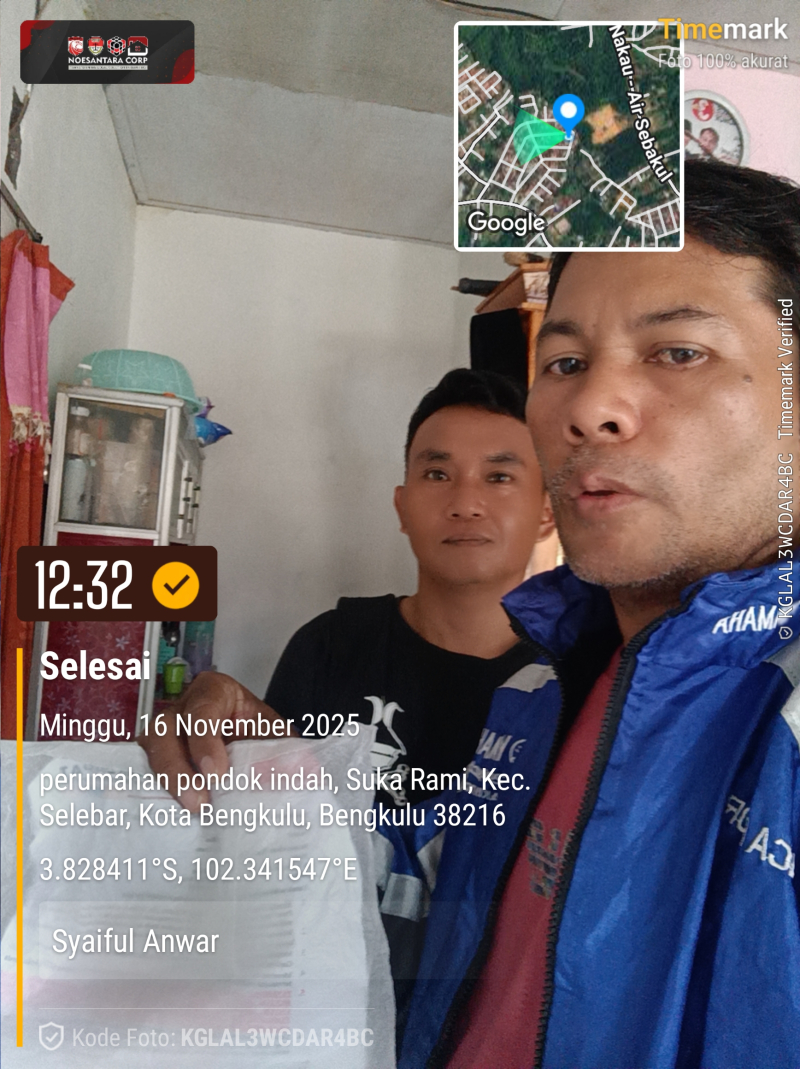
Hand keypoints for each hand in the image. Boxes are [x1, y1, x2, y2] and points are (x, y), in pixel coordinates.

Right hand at [137, 672, 290, 810]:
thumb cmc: (256, 730)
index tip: (217, 773)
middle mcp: (181, 709)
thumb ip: (283, 750)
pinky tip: (174, 818)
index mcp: (213, 692)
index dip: (204, 742)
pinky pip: (145, 775)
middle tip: (199, 802)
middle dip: (177, 769)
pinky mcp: (157, 760)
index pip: (201, 710)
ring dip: (166, 785)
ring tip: (190, 813)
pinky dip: (158, 795)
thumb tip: (296, 776)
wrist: (248, 741)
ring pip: (149, 753)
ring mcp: (163, 734)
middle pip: (163, 731)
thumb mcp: (275, 734)